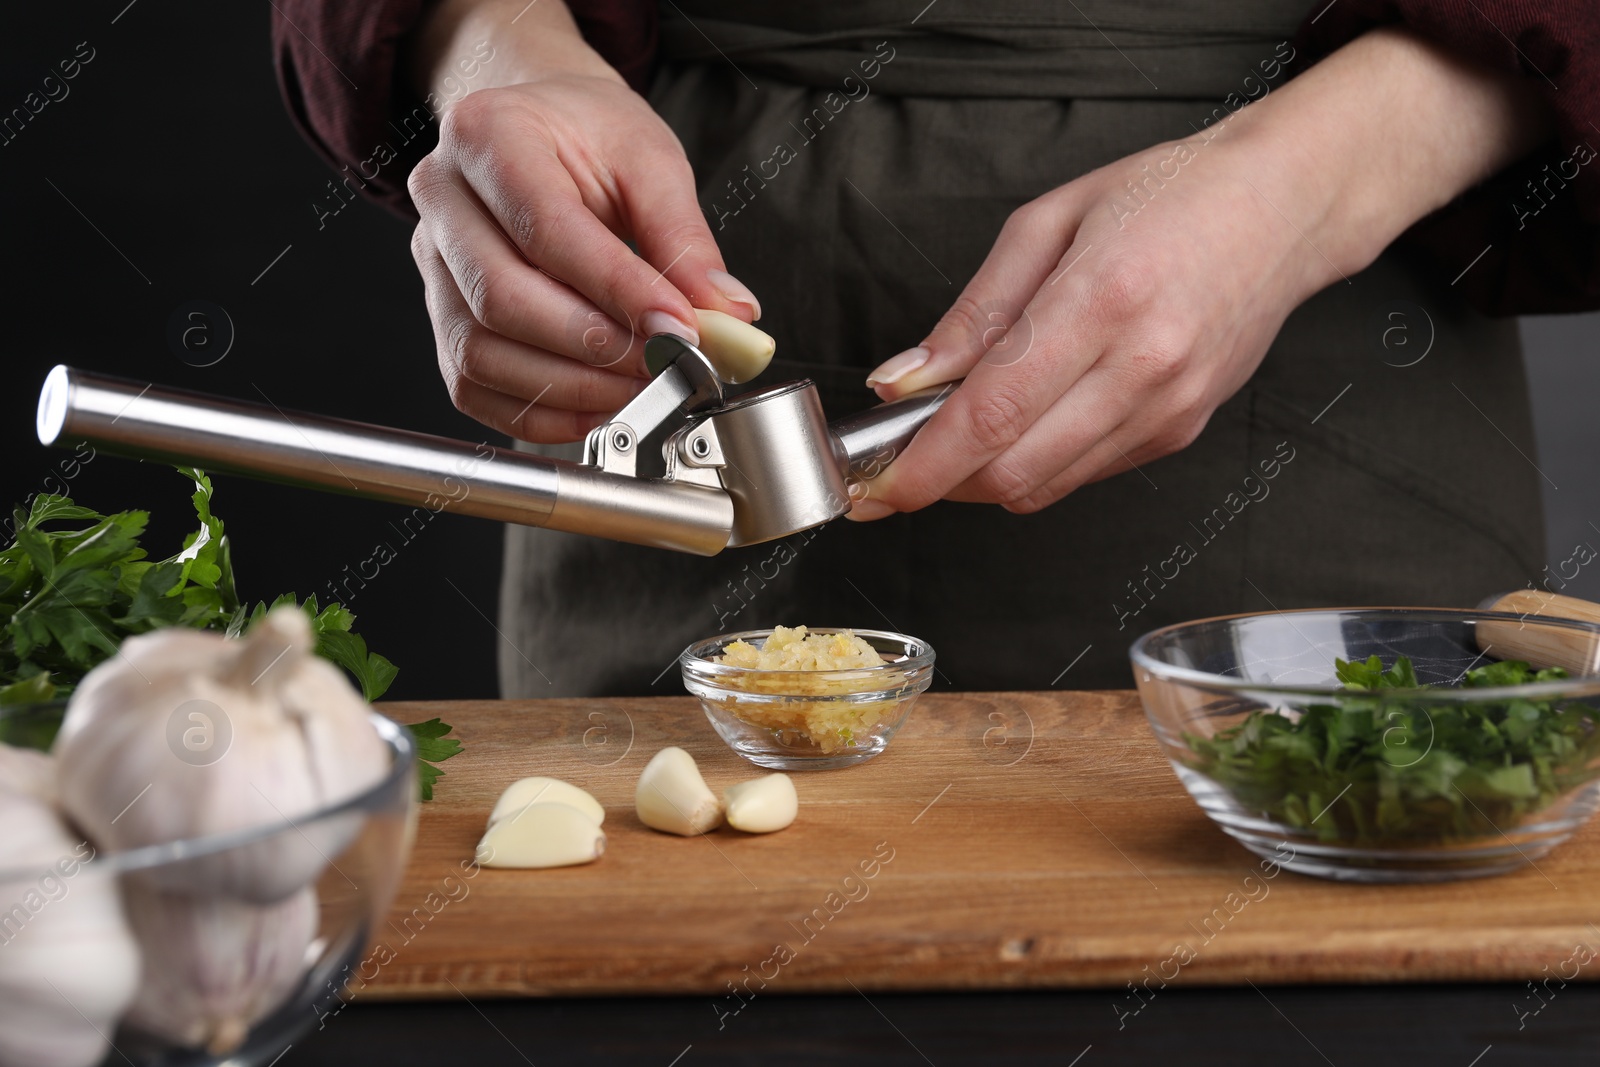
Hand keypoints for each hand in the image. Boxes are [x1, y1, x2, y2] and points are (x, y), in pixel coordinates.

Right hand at [406, 0, 758, 441]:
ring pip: (481, 354)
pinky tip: (601, 406)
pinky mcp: (442, 320)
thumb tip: (721, 316)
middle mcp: (443, 201)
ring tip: (643, 385)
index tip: (680, 327)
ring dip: (572, 389)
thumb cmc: (587, 136)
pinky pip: (475, 389)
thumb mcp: (650, 159)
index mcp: (487, 135)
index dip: (618, 291)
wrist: (541, 128)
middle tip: (667, 362)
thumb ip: (684, 238)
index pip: (546, 230)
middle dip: (595, 347)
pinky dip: (542, 413)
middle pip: (501, 299)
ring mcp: (432, 266)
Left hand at [855, 28, 1550, 517]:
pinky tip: (1025, 423)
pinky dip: (1036, 464)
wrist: (1284, 208)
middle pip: (1013, 473)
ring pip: (1045, 487)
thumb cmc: (1168, 196)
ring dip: (983, 479)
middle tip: (901, 462)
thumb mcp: (1048, 223)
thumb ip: (972, 314)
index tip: (874, 488)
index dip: (923, 466)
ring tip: (955, 439)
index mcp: (1101, 301)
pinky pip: (1083, 474)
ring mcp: (1167, 410)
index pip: (991, 415)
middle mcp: (1142, 368)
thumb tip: (904, 383)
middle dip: (942, 483)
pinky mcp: (1180, 432)